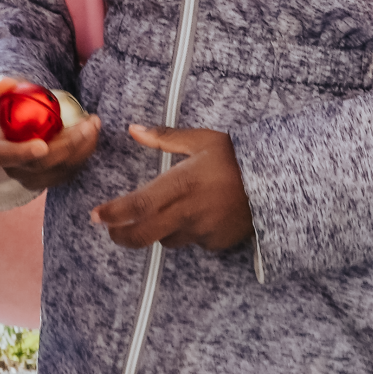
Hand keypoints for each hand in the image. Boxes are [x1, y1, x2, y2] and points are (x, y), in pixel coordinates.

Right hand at [0, 76, 102, 190]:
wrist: (18, 131)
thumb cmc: (10, 111)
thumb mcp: (5, 97)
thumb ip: (6, 88)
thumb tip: (1, 84)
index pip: (4, 157)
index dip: (22, 153)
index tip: (42, 146)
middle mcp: (14, 170)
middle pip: (42, 164)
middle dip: (69, 144)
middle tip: (88, 123)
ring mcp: (34, 178)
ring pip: (62, 168)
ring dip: (83, 146)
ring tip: (93, 123)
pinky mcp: (53, 179)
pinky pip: (72, 169)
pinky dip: (85, 151)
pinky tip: (92, 132)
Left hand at [92, 125, 253, 252]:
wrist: (277, 183)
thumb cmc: (236, 158)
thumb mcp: (201, 141)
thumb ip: (164, 138)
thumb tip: (133, 129)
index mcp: (181, 184)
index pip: (139, 205)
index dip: (114, 213)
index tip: (96, 216)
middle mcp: (188, 212)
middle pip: (143, 235)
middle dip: (121, 236)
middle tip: (111, 231)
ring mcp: (202, 231)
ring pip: (167, 240)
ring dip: (159, 231)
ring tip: (166, 214)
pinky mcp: (216, 243)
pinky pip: (193, 242)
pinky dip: (188, 233)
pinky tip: (199, 217)